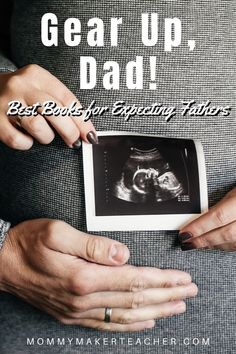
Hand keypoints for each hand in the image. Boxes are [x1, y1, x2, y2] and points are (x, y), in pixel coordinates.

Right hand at [0, 64, 96, 149]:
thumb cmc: (21, 94)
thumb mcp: (40, 88)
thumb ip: (61, 104)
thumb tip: (83, 129)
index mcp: (37, 75)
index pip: (67, 99)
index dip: (82, 121)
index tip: (89, 135)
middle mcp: (21, 86)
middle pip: (55, 111)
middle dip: (69, 131)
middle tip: (73, 141)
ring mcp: (6, 103)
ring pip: (37, 126)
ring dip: (46, 137)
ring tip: (43, 135)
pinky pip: (18, 140)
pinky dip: (26, 143)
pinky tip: (27, 137)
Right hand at [0, 219, 197, 331]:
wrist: (2, 262)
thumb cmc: (28, 244)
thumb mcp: (57, 233)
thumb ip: (93, 245)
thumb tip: (123, 253)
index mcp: (83, 277)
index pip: (134, 280)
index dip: (162, 279)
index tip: (181, 278)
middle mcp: (83, 298)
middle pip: (135, 299)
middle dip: (167, 295)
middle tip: (189, 293)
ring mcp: (77, 310)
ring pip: (126, 315)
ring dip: (155, 311)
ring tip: (176, 307)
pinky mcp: (71, 314)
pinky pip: (107, 324)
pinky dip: (130, 325)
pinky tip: (145, 323)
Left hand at [179, 188, 235, 250]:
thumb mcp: (234, 193)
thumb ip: (221, 205)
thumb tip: (200, 217)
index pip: (218, 217)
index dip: (199, 227)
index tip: (185, 233)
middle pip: (225, 234)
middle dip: (203, 240)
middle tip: (187, 242)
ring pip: (233, 243)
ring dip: (213, 244)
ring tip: (198, 243)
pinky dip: (226, 246)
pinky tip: (217, 245)